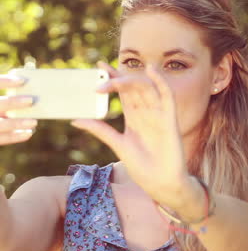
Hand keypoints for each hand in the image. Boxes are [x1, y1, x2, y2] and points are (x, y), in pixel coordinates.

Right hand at [0, 74, 36, 144]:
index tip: (22, 80)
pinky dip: (15, 136)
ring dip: (17, 123)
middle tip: (30, 100)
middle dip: (12, 102)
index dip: (5, 82)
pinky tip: (28, 133)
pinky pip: (1, 139)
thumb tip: (26, 93)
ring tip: (34, 122)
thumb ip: (6, 102)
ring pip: (0, 124)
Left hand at [71, 61, 189, 206]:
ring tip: (114, 78)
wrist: (161, 183)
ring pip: (146, 88)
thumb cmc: (142, 167)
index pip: (122, 92)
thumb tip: (74, 120)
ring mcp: (158, 115)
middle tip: (100, 73)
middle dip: (118, 77)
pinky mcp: (170, 120)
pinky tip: (151, 70)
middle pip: (132, 87)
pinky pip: (167, 96)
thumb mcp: (118, 145)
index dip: (112, 78)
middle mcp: (146, 113)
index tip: (98, 66)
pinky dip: (160, 82)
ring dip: (131, 80)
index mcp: (134, 119)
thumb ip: (100, 130)